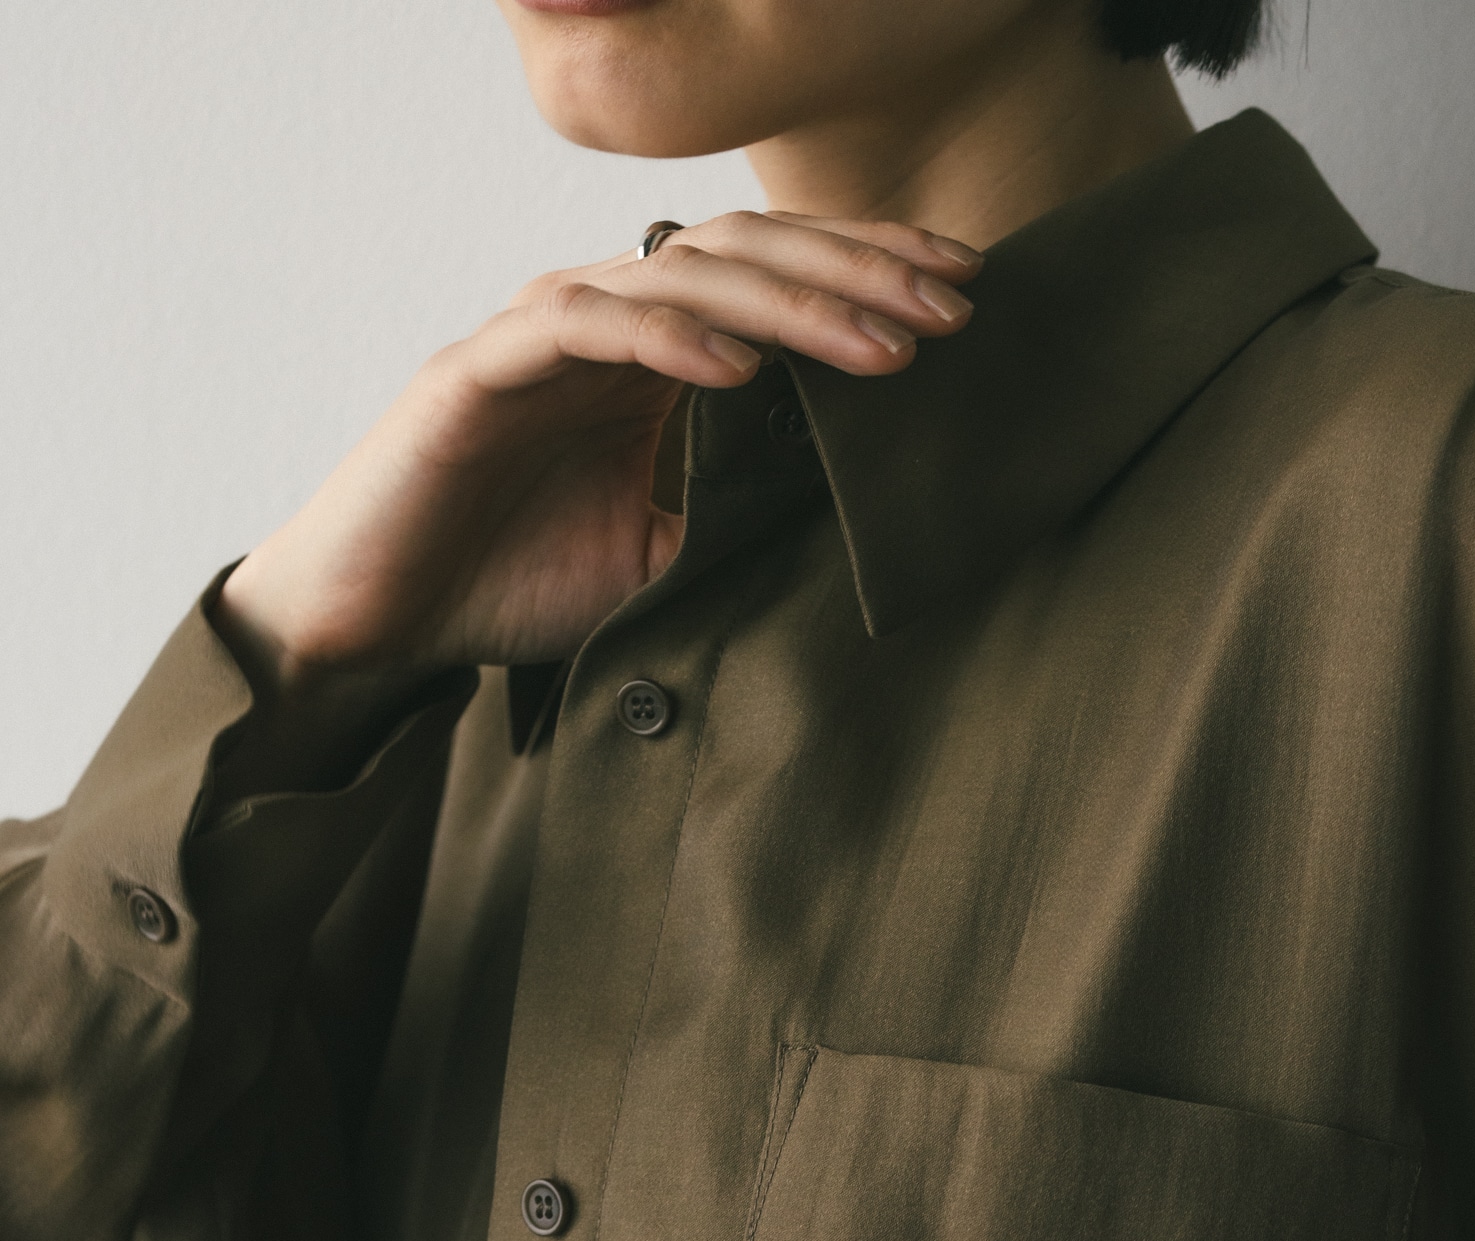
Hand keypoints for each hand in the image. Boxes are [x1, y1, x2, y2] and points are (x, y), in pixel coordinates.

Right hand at [217, 212, 979, 688]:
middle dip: (859, 273)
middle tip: (956, 304)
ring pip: (683, 276)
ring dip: (792, 305)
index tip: (966, 299)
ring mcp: (541, 331)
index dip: (868, 275)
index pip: (775, 280)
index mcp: (652, 353)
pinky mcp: (481, 368)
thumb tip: (848, 517)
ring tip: (884, 344)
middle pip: (748, 255)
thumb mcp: (662, 560)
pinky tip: (741, 366)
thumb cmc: (510, 583)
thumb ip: (740, 516)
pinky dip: (667, 339)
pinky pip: (586, 324)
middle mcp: (605, 319)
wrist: (378, 622)